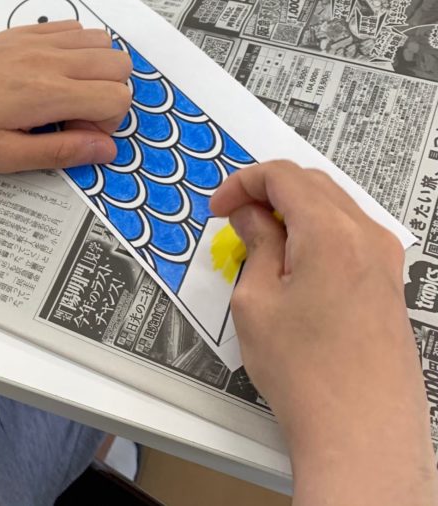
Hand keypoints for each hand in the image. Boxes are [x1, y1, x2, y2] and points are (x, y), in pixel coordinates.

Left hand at [0, 21, 131, 172]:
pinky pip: (73, 27)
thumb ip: (59, 152)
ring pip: (102, 41)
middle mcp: (49, 59)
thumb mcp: (3, 156)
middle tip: (72, 117)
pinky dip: (77, 49)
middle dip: (109, 95)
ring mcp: (37, 39)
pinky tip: (50, 73)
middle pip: (120, 64)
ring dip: (97, 70)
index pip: (117, 97)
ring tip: (64, 95)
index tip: (74, 135)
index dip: (107, 123)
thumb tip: (107, 150)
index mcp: (46, 93)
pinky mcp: (23, 31)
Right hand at [211, 161, 436, 505]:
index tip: (219, 207)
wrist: (361, 432)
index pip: (283, 176)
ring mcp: (384, 262)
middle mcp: (366, 238)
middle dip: (267, 192)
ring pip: (334, 208)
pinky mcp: (388, 286)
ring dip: (293, 212)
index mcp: (331, 232)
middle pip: (312, 185)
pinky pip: (350, 237)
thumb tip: (251, 217)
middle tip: (233, 218)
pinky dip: (316, 234)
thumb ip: (255, 245)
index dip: (242, 183)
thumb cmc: (307, 374)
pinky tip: (292, 265)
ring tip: (259, 243)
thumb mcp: (256, 301)